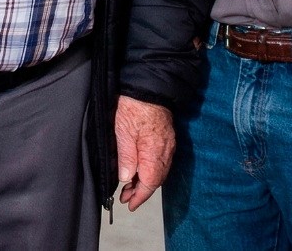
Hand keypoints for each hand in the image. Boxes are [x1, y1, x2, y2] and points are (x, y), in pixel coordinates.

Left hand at [114, 95, 175, 210]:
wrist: (149, 85)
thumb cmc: (135, 105)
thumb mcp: (123, 131)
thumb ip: (126, 157)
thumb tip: (127, 178)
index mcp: (154, 152)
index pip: (150, 183)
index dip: (140, 197)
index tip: (129, 205)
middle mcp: (165, 151)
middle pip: (156, 179)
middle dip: (141, 191)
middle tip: (125, 196)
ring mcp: (168, 144)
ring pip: (159, 170)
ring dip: (145, 180)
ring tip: (130, 185)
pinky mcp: (167, 137)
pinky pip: (161, 160)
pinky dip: (151, 168)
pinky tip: (141, 167)